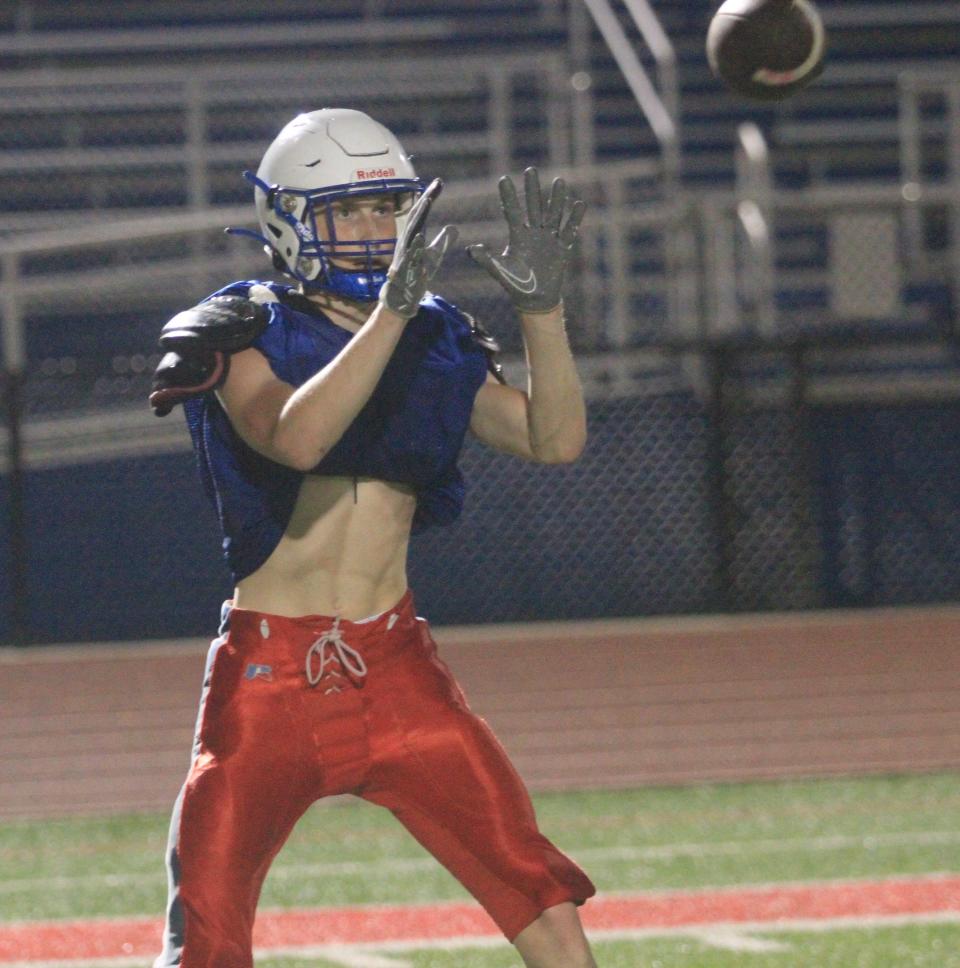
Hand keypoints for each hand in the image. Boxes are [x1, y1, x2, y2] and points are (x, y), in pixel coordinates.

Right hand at [379, 178, 457, 318]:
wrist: (401, 297)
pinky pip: (408, 256)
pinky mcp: (403, 269)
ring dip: (418, 217)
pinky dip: (413, 246)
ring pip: (411, 231)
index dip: (429, 197)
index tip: (439, 183)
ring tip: (428, 201)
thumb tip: (454, 227)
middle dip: (425, 200)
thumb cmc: (415, 275)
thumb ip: (443, 241)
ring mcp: (404, 254)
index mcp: (413, 235)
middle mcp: (406, 241)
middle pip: (415, 216)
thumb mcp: (434, 255)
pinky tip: (420, 236)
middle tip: (435, 185)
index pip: (422, 212)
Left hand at [467, 167, 585, 313]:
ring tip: (559, 181)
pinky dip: (574, 219)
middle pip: (533, 207)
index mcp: (518, 235)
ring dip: (556, 199)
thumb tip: (470, 249)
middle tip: (531, 170)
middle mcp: (534, 232)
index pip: (512, 212)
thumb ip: (486, 259)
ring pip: (553, 214)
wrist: (535, 299)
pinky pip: (569, 231)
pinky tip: (578, 205)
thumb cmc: (515, 284)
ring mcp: (549, 238)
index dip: (508, 197)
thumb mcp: (499, 270)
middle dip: (532, 190)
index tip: (503, 179)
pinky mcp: (562, 247)